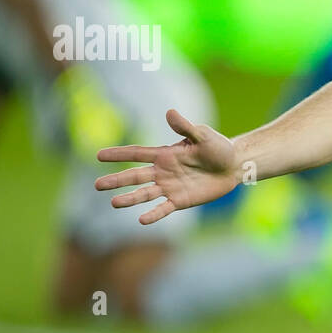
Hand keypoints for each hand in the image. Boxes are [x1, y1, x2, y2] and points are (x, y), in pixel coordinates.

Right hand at [96, 109, 238, 223]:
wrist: (233, 166)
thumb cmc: (218, 148)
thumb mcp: (202, 135)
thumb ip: (185, 127)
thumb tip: (169, 112)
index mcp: (164, 154)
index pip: (136, 154)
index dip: (118, 154)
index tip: (98, 155)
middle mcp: (163, 172)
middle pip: (135, 176)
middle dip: (116, 181)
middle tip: (97, 185)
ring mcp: (170, 187)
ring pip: (145, 194)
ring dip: (130, 199)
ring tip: (113, 203)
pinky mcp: (181, 200)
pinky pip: (164, 208)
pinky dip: (153, 214)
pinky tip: (141, 220)